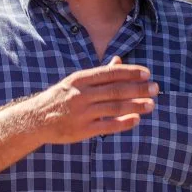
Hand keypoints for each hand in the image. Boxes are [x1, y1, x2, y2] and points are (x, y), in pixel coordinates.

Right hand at [26, 59, 156, 144]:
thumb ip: (99, 74)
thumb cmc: (60, 98)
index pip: (110, 73)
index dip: (131, 73)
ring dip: (135, 105)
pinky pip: (107, 126)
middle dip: (138, 89)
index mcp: (81, 79)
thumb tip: (119, 61)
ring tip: (151, 105)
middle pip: (116, 90)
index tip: (147, 74)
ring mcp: (82, 112)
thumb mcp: (76, 82)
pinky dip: (123, 123)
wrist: (36, 120)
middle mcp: (82, 94)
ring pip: (114, 107)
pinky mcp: (83, 129)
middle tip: (155, 88)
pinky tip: (136, 120)